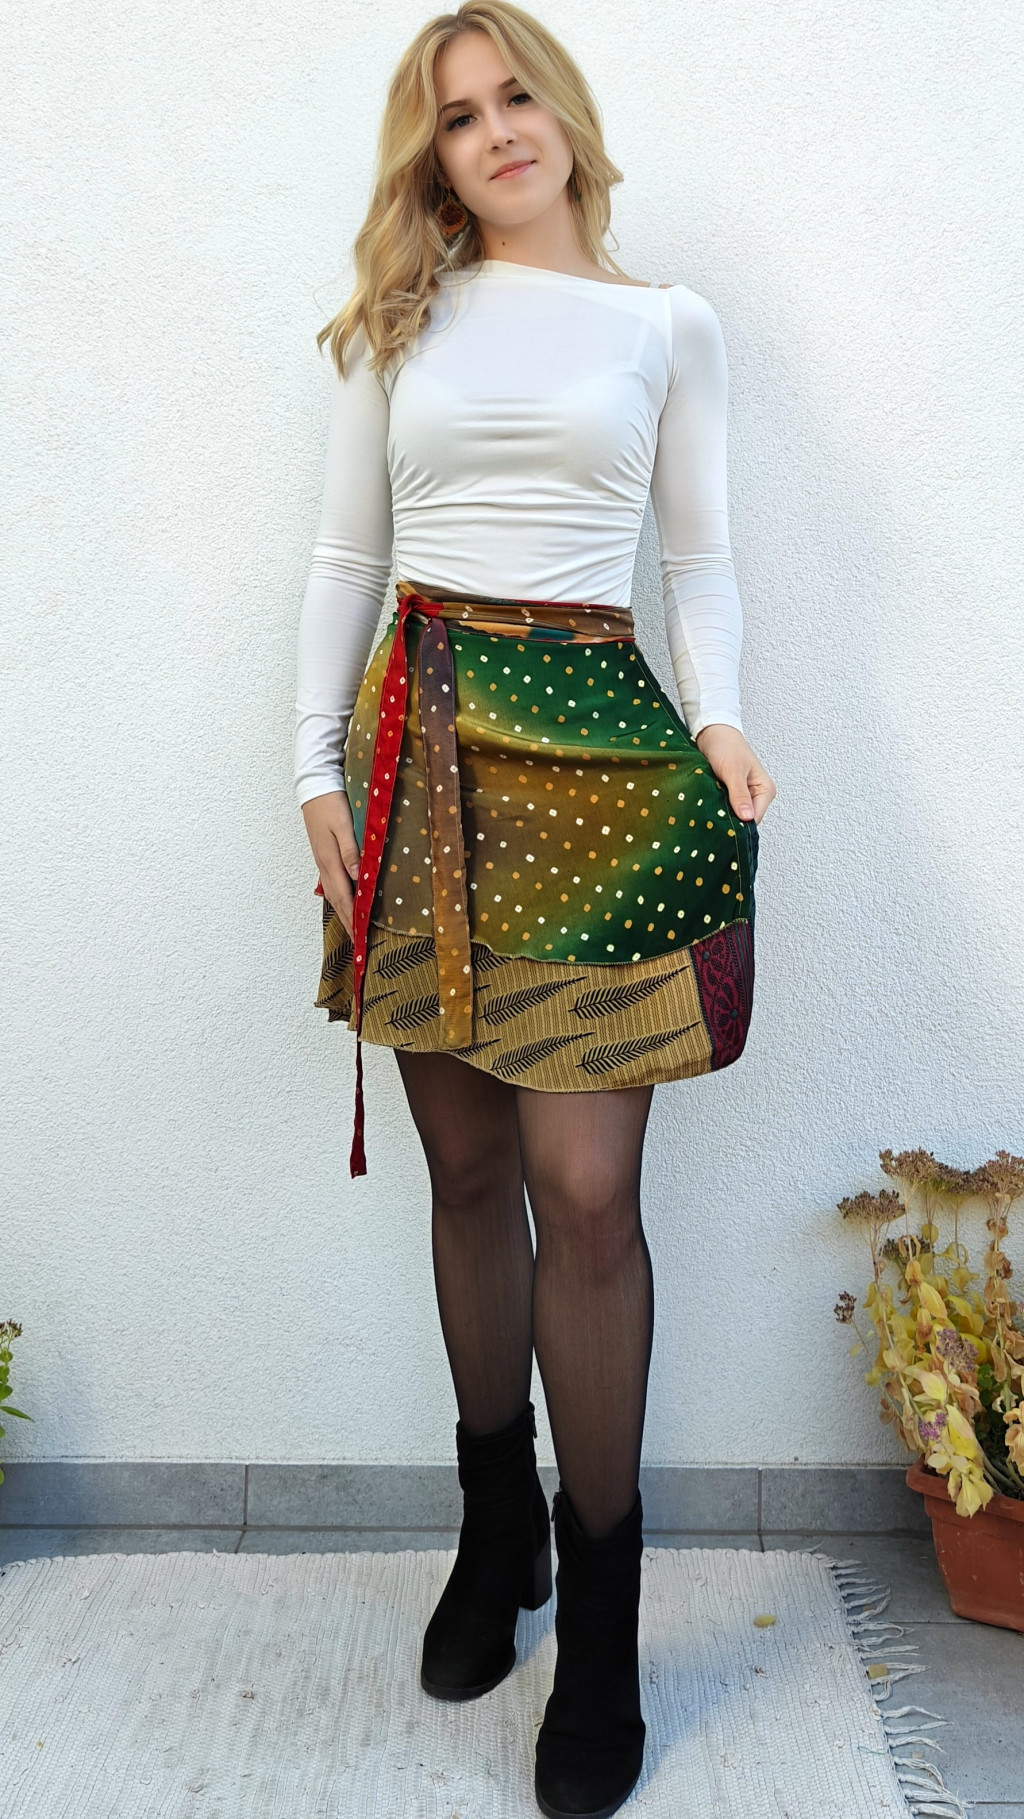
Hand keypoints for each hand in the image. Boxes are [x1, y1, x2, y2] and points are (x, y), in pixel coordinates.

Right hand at [302, 791, 360, 934]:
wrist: (314, 788)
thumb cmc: (331, 804)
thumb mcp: (343, 825)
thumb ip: (350, 850)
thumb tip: (358, 877)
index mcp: (330, 860)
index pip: (345, 897)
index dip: (353, 917)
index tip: (360, 936)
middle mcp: (325, 864)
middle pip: (338, 900)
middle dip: (348, 921)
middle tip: (358, 941)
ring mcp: (322, 861)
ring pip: (333, 893)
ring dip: (343, 911)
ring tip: (352, 926)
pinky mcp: (323, 855)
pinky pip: (331, 883)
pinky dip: (339, 897)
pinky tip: (343, 900)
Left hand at [692, 725, 775, 825]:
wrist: (711, 732)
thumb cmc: (726, 746)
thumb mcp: (733, 771)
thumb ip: (740, 794)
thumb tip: (747, 817)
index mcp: (765, 790)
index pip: (755, 819)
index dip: (740, 824)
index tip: (722, 826)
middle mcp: (756, 795)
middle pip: (744, 820)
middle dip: (730, 820)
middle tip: (713, 818)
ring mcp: (743, 796)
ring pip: (733, 815)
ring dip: (721, 814)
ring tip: (709, 811)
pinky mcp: (730, 794)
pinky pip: (724, 808)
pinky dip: (716, 808)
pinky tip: (707, 807)